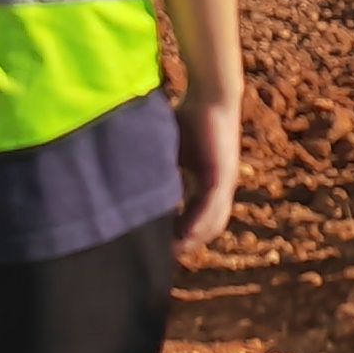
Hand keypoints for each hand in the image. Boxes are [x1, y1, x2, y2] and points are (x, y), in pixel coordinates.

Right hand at [174, 94, 241, 259]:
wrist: (210, 94)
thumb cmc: (189, 117)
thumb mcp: (170, 150)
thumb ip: (159, 168)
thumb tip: (129, 179)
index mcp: (208, 183)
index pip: (197, 217)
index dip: (182, 234)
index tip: (162, 249)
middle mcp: (220, 188)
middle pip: (207, 226)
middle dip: (188, 244)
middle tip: (166, 258)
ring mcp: (224, 182)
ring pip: (212, 221)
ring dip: (194, 239)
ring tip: (173, 253)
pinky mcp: (223, 174)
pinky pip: (211, 205)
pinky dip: (198, 222)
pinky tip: (185, 236)